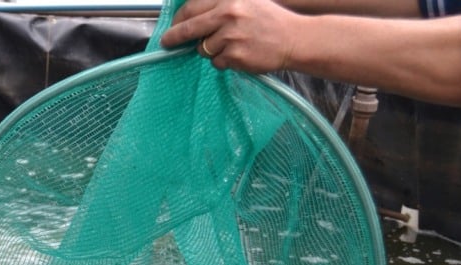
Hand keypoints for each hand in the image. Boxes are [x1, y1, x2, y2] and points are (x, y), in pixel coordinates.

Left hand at [160, 0, 304, 72]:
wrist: (294, 38)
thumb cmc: (270, 20)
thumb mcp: (246, 1)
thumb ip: (220, 6)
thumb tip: (189, 17)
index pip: (192, 8)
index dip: (178, 20)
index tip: (171, 27)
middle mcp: (228, 14)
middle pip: (189, 29)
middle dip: (174, 38)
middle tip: (166, 43)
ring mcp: (231, 36)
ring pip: (203, 49)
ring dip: (210, 50)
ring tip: (232, 44)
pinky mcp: (234, 55)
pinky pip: (217, 62)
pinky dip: (223, 60)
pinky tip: (239, 53)